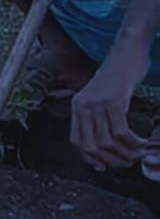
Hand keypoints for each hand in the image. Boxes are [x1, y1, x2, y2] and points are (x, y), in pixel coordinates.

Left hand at [71, 49, 146, 170]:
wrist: (125, 52)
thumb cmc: (117, 76)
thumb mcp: (100, 96)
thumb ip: (97, 117)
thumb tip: (101, 146)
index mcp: (77, 106)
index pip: (76, 141)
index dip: (90, 158)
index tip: (105, 166)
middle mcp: (83, 106)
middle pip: (90, 145)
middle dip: (109, 159)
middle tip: (126, 163)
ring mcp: (97, 103)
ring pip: (106, 140)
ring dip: (124, 153)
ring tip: (137, 155)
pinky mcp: (114, 100)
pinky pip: (120, 130)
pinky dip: (132, 142)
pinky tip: (141, 144)